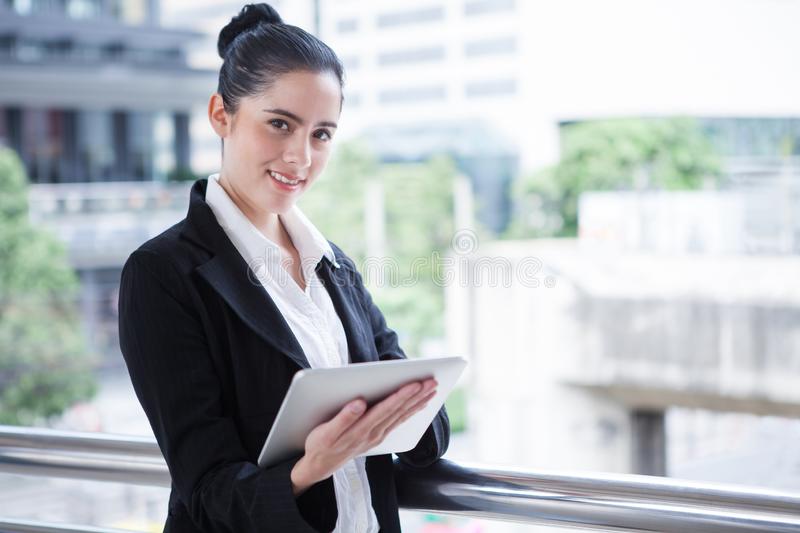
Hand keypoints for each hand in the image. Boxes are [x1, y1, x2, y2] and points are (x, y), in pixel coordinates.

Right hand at [290, 377, 437, 495]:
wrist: (320, 466)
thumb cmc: (321, 445)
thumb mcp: (326, 432)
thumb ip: (343, 417)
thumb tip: (359, 402)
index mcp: (361, 429)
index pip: (386, 409)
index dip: (401, 395)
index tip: (415, 383)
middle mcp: (374, 433)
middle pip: (398, 411)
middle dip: (416, 395)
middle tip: (432, 381)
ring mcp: (378, 436)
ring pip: (402, 416)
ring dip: (417, 402)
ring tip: (432, 389)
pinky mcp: (378, 436)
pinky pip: (399, 421)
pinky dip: (411, 411)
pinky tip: (419, 404)